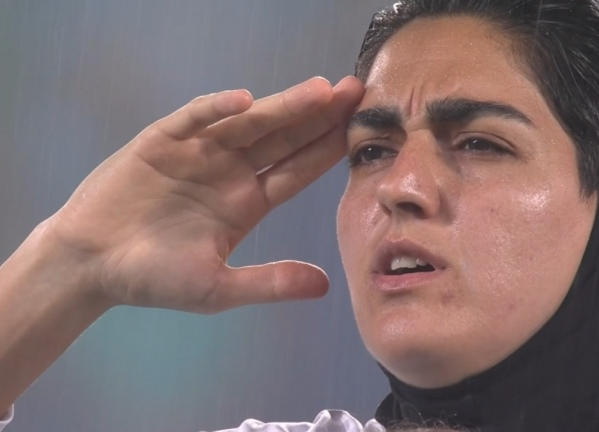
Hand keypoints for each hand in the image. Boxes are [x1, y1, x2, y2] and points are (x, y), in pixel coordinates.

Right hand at [47, 76, 364, 312]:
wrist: (91, 266)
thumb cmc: (152, 280)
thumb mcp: (217, 288)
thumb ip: (269, 283)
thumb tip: (324, 287)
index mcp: (247, 203)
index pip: (298, 170)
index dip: (330, 149)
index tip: (363, 129)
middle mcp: (230, 172)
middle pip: (283, 138)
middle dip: (319, 116)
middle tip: (356, 91)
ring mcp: (198, 154)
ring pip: (247, 124)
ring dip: (281, 106)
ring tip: (320, 90)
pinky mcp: (161, 142)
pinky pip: (192, 120)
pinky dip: (214, 110)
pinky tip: (243, 102)